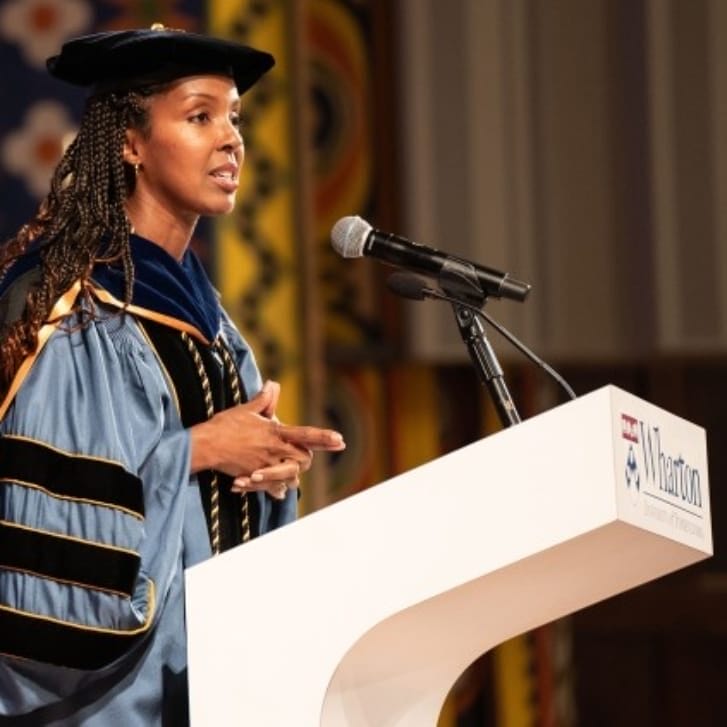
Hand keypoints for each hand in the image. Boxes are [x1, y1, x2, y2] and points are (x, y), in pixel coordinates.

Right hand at [190, 381, 344, 498]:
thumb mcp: (246, 410)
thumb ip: (264, 400)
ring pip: (291, 477)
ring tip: (290, 475)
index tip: (340, 440)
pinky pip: (273, 489)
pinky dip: (276, 490)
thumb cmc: (224, 426)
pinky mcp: (254, 478)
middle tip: (306, 456)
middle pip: (304, 460)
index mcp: (275, 433)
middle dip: (306, 459)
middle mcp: (273, 451)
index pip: (305, 435)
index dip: (324, 437)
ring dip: (291, 476)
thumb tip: (273, 384)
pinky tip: (277, 491)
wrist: (204, 446)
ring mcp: (265, 466)